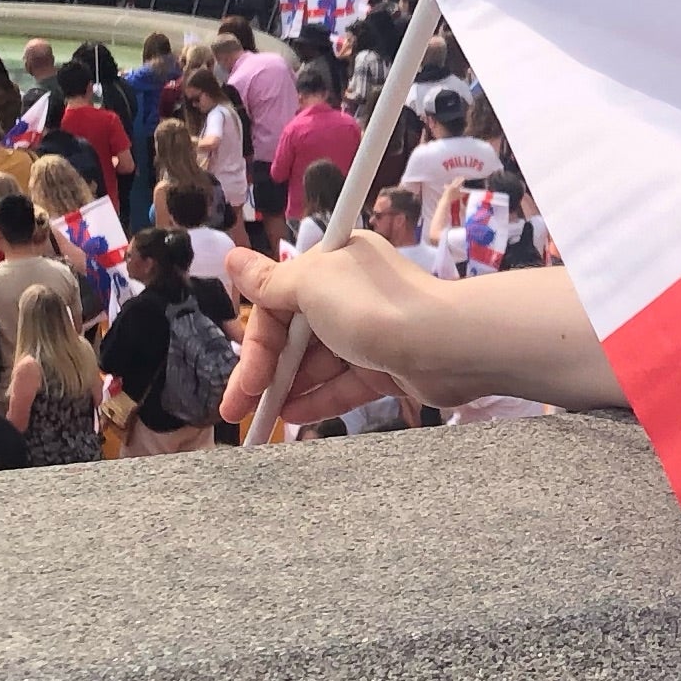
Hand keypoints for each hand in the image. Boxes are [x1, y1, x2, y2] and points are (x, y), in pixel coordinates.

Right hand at [231, 247, 618, 428]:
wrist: (446, 346)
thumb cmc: (377, 309)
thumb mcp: (311, 286)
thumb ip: (270, 281)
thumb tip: (233, 259)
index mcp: (331, 264)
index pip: (276, 304)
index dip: (255, 346)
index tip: (240, 384)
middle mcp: (349, 293)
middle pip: (294, 337)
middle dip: (264, 374)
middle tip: (239, 411)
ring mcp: (369, 331)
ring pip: (318, 363)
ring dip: (289, 389)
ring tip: (265, 421)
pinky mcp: (387, 365)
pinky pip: (344, 384)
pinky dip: (319, 399)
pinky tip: (294, 418)